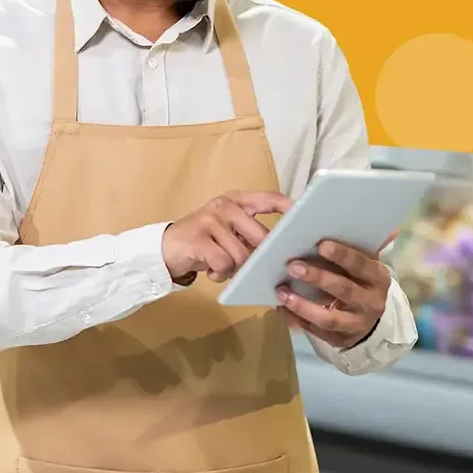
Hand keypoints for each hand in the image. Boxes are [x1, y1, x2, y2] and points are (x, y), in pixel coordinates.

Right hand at [162, 191, 292, 283]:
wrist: (167, 248)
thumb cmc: (205, 242)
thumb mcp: (229, 232)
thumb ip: (251, 234)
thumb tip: (282, 252)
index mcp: (237, 201)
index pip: (269, 198)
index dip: (289, 208)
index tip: (306, 218)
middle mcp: (225, 206)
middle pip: (260, 236)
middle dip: (260, 258)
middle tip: (253, 269)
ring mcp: (211, 220)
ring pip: (242, 254)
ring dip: (235, 269)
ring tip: (224, 268)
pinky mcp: (198, 239)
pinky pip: (223, 263)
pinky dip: (221, 274)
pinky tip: (212, 272)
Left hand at [275, 234, 394, 347]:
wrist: (369, 318)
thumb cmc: (361, 280)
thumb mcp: (367, 263)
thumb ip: (366, 245)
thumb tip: (390, 228)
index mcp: (378, 278)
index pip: (361, 265)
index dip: (342, 255)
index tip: (321, 245)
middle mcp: (371, 302)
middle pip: (343, 289)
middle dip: (317, 277)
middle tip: (292, 266)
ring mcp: (355, 324)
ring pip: (328, 318)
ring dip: (303, 305)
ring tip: (282, 292)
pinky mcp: (339, 339)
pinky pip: (314, 331)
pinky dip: (295, 319)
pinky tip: (280, 308)